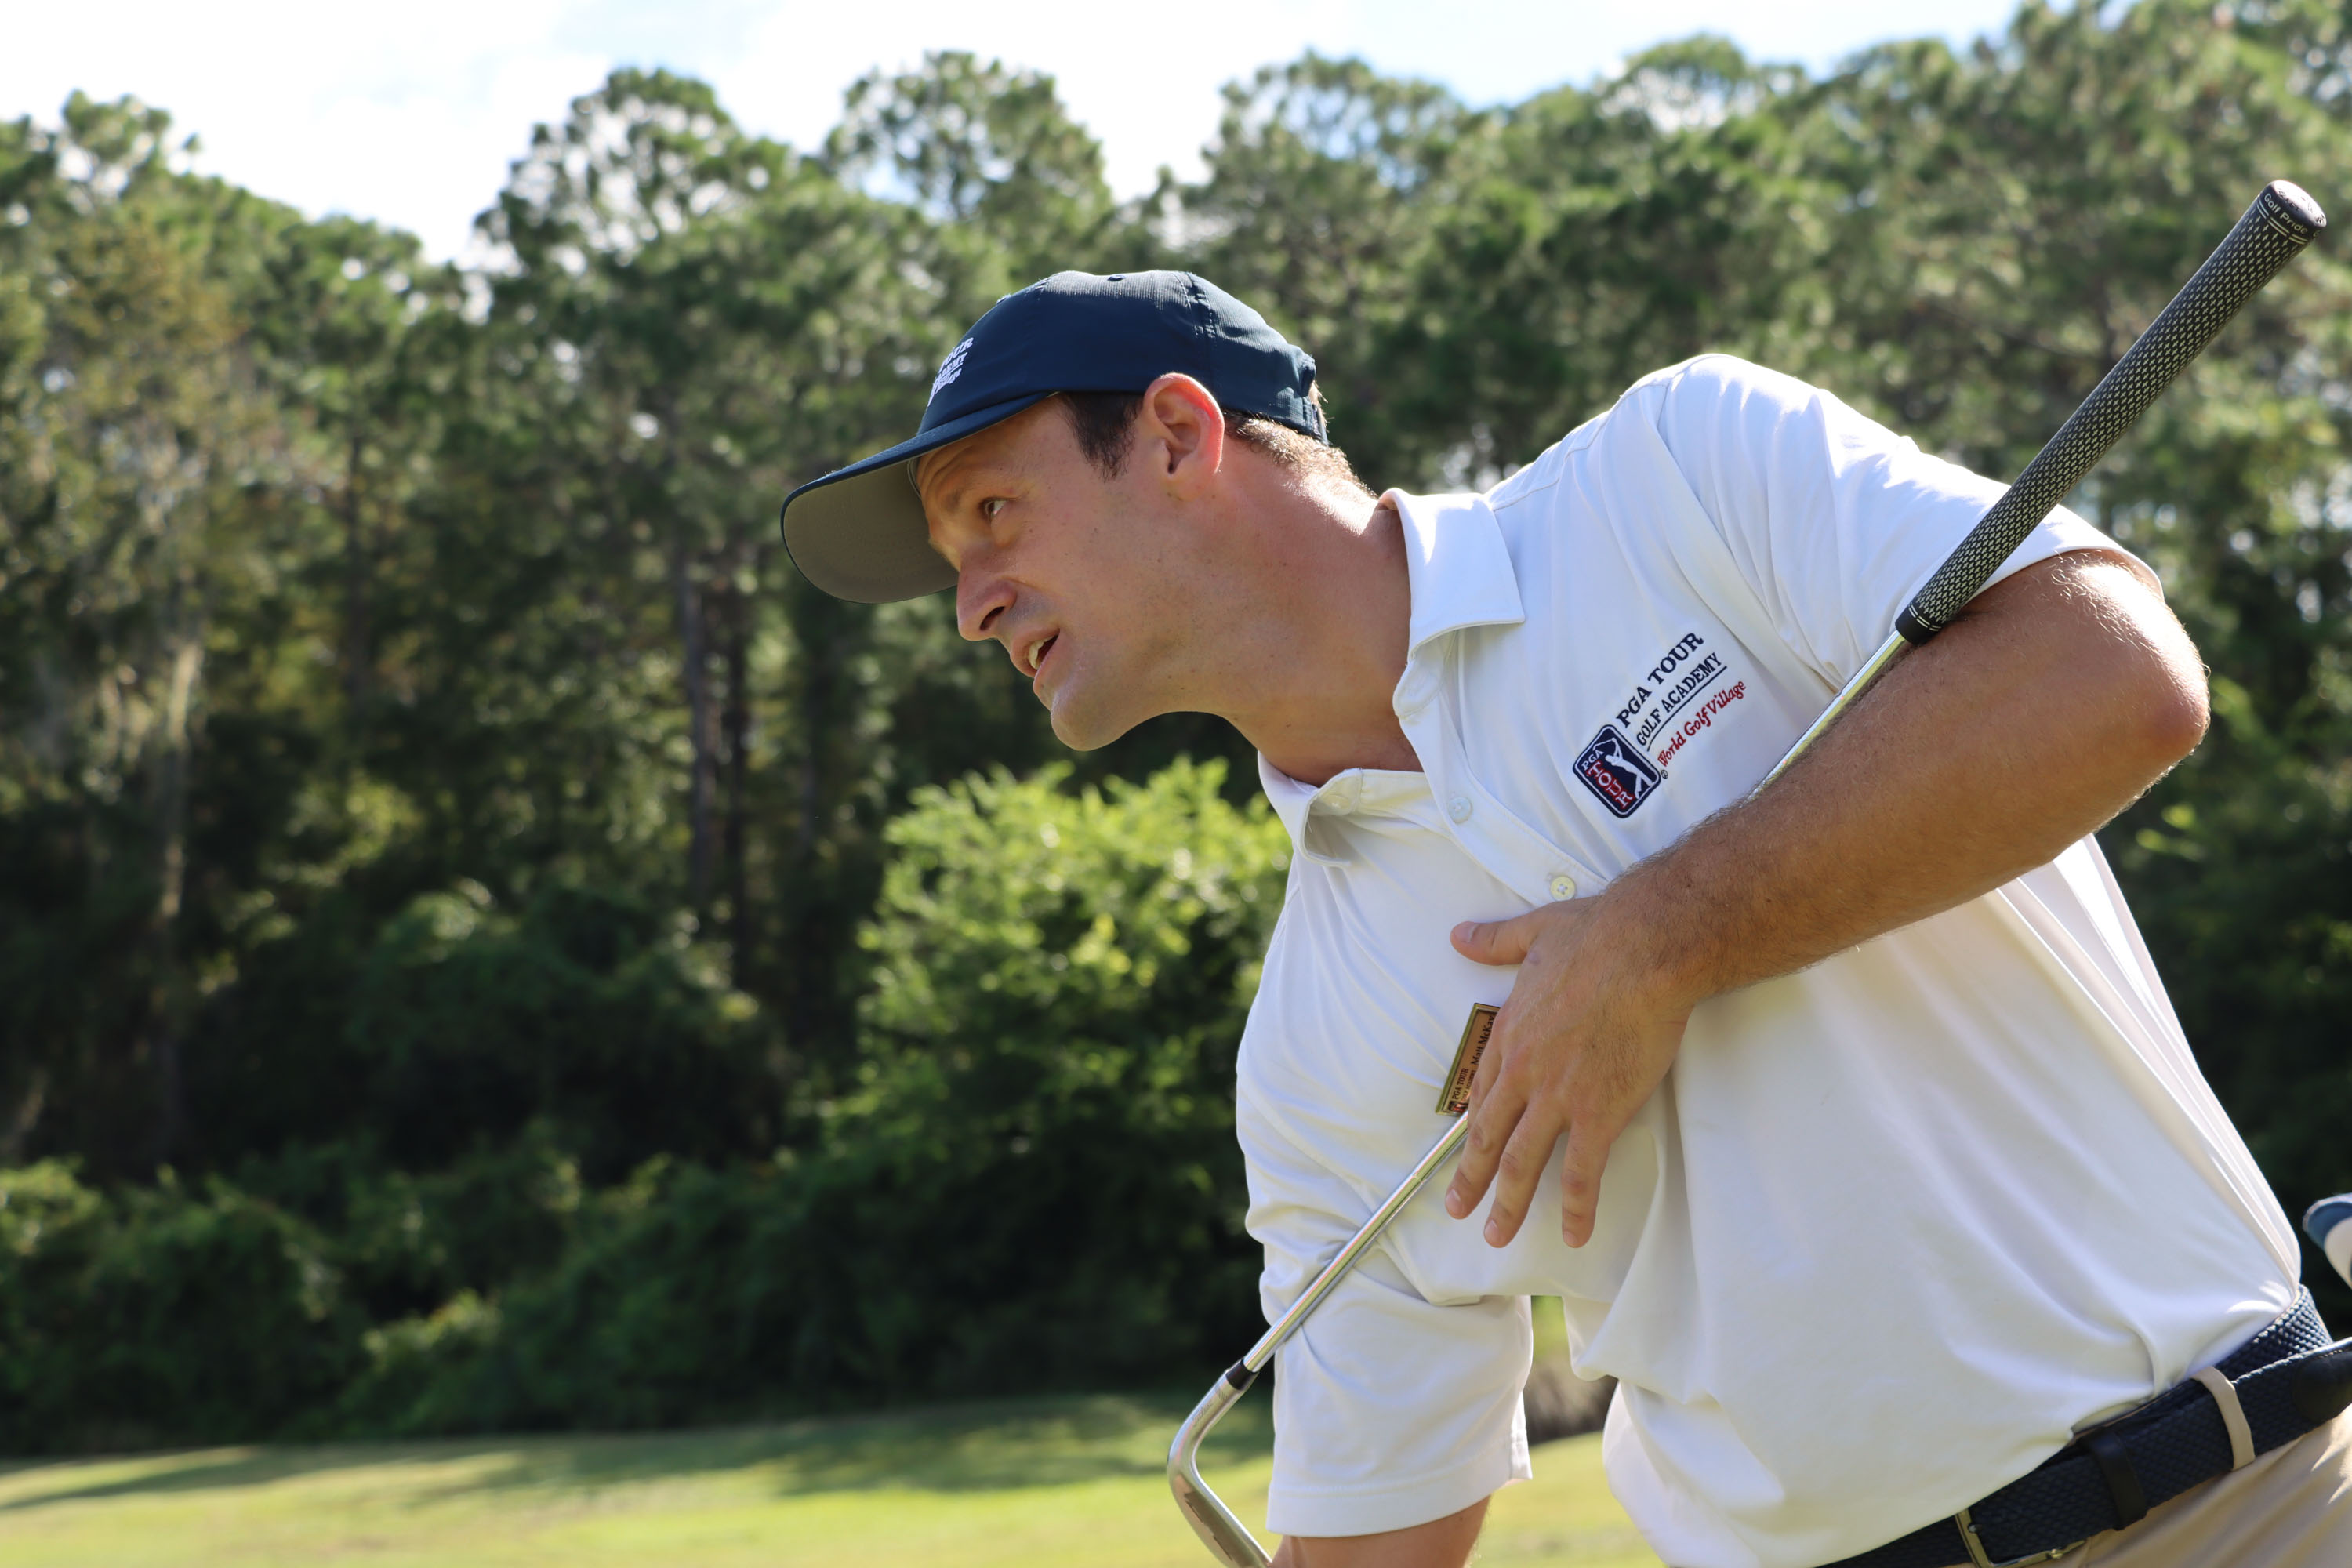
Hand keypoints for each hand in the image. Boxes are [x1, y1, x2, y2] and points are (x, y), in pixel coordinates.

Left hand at [1442, 896, 1691, 1247]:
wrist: (1646, 949)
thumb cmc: (1599, 936)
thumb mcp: (1534, 932)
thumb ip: (1495, 942)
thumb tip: (1461, 935)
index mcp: (1509, 1032)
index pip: (1482, 1091)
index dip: (1471, 1124)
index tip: (1464, 1147)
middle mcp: (1523, 1071)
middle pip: (1488, 1136)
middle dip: (1470, 1179)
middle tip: (1458, 1209)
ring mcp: (1557, 1097)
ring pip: (1522, 1163)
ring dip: (1508, 1204)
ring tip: (1496, 1235)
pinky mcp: (1599, 1113)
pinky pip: (1581, 1173)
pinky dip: (1575, 1209)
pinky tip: (1572, 1234)